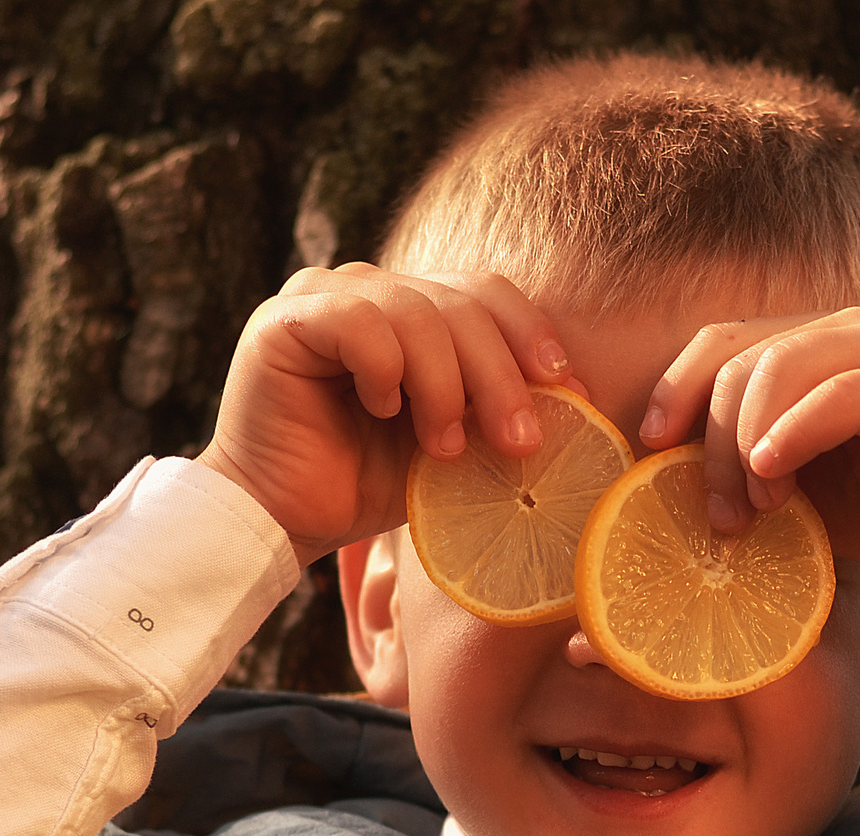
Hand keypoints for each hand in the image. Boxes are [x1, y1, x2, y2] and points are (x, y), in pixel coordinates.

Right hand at [197, 264, 580, 564]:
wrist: (284, 521)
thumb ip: (495, 413)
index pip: (486, 292)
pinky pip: (360, 321)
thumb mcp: (452, 447)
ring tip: (440, 445)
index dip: (530, 333)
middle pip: (462, 302)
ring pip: (418, 311)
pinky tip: (381, 410)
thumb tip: (575, 397)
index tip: (566, 387)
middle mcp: (371, 291)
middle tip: (517, 442)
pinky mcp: (285, 320)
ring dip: (444, 386)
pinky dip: (385, 370)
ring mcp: (325, 297)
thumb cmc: (365, 485)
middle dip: (501, 376)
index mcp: (415, 311)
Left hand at [638, 309, 859, 597]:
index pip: (725, 339)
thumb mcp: (795, 481)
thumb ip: (743, 455)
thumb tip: (661, 461)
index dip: (678, 385)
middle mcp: (853, 328)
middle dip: (711, 438)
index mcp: (819, 342)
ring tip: (755, 509)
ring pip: (778, 369)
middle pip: (742, 355)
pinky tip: (772, 476)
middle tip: (719, 514)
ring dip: (746, 444)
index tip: (652, 443)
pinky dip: (793, 434)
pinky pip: (835, 394)